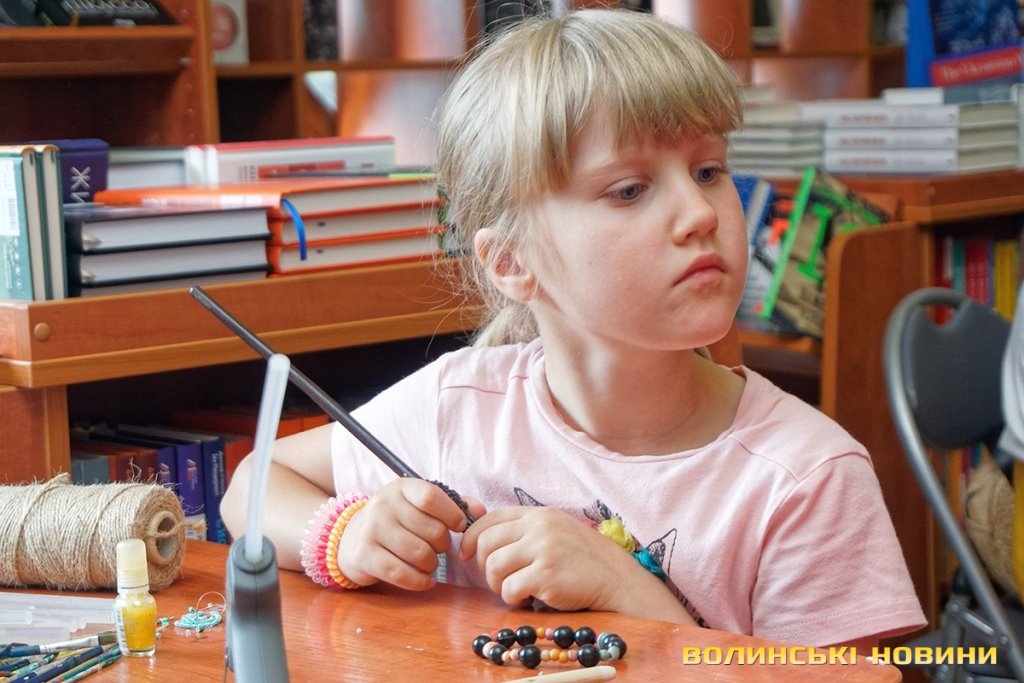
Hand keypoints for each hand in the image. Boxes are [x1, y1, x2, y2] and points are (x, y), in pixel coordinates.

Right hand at [337, 478, 484, 590]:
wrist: (351, 539)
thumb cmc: (396, 521)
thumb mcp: (418, 505)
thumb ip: (453, 504)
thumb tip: (481, 511)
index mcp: (400, 488)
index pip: (431, 496)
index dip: (452, 514)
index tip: (459, 526)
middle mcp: (383, 505)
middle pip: (431, 529)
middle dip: (444, 544)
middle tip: (440, 548)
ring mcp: (371, 530)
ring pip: (419, 553)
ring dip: (433, 564)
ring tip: (430, 563)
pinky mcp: (364, 556)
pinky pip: (402, 574)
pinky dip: (420, 581)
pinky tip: (425, 580)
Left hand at [458, 506, 646, 611]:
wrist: (616, 579)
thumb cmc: (582, 560)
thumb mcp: (555, 532)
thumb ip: (525, 532)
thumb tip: (480, 541)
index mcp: (538, 514)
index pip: (489, 519)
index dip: (470, 538)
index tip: (465, 555)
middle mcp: (539, 527)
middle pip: (485, 543)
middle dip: (483, 567)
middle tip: (498, 581)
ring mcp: (543, 549)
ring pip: (493, 567)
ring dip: (498, 586)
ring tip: (516, 591)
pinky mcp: (546, 575)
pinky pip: (509, 589)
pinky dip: (513, 599)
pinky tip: (529, 600)